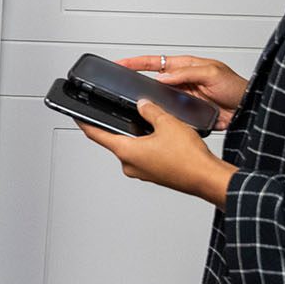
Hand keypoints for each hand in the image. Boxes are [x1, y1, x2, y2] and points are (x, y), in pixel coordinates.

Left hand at [79, 101, 237, 206]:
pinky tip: (162, 138)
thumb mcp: (167, 123)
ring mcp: (141, 172)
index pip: (96, 135)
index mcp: (126, 152)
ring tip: (152, 123)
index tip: (77, 116)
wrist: (207, 178)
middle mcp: (130, 165)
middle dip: (120, 126)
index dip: (84, 123)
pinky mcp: (153, 175)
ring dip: (138, 136)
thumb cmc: (189, 158)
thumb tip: (142, 105)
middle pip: (116, 140)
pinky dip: (148, 145)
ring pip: (132, 148)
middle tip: (126, 112)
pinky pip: (144, 156)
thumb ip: (150, 110)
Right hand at [117, 54, 246, 129]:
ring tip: (136, 104)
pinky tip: (156, 119)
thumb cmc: (236, 87)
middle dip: (136, 82)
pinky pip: (169, 115)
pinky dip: (161, 117)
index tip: (120, 63)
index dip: (136, 62)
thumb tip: (163, 77)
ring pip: (158, 100)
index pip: (155, 62)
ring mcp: (182, 99)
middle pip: (152, 81)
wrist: (248, 109)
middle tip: (121, 85)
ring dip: (149, 102)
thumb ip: (186, 73)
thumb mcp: (212, 72)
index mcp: (185, 67)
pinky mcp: (186, 115)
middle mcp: (181, 82)